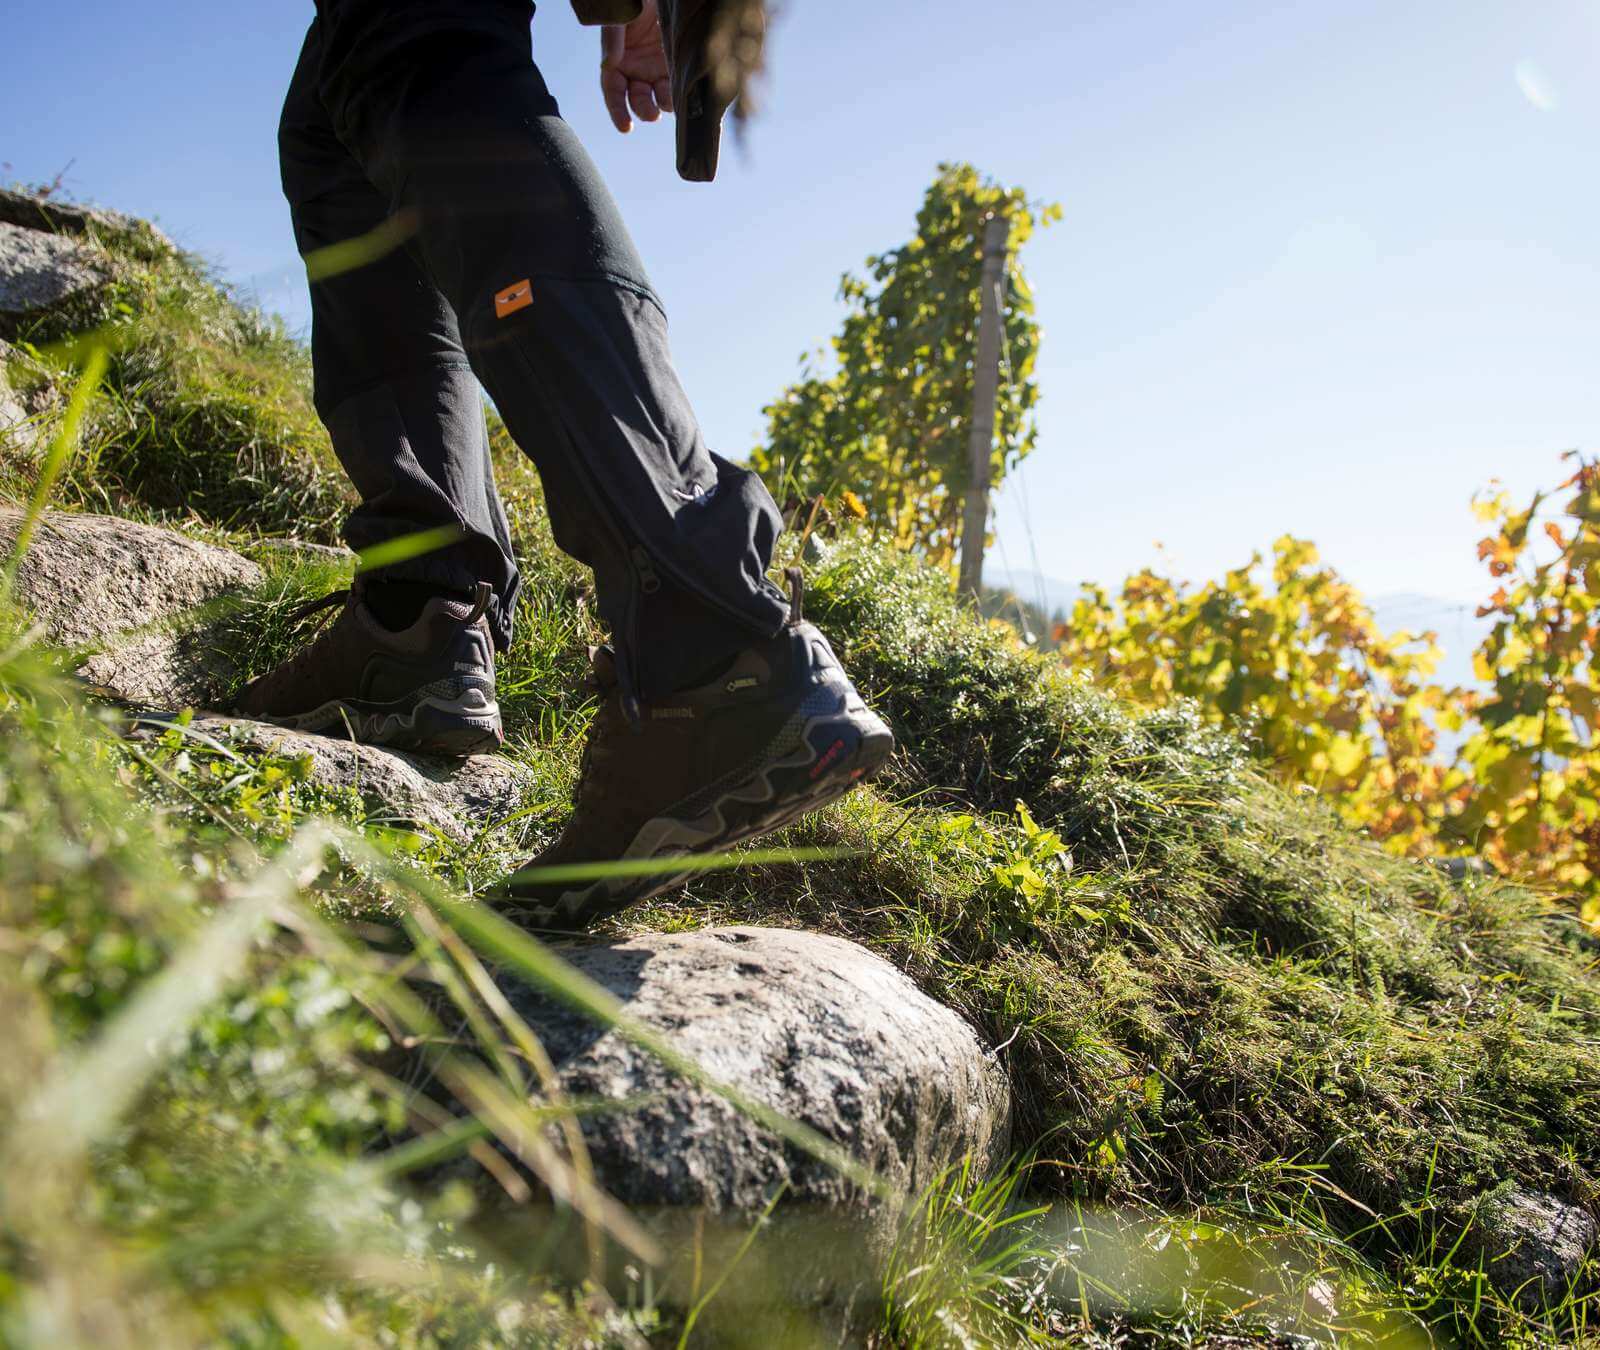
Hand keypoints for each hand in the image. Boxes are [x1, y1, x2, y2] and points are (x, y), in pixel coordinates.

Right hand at [600, 0, 673, 133]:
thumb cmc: (632, 2)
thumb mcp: (619, 18)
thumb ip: (612, 39)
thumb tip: (610, 64)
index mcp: (616, 62)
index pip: (613, 92)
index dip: (617, 110)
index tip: (625, 127)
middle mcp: (635, 71)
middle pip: (638, 99)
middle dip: (644, 109)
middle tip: (651, 115)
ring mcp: (655, 69)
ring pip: (659, 96)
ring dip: (663, 104)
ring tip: (669, 105)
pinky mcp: (674, 65)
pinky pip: (676, 84)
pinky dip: (679, 93)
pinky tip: (684, 98)